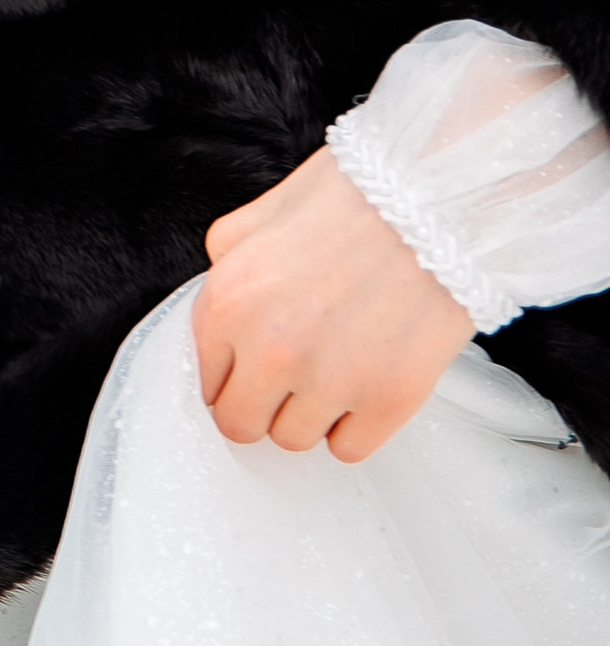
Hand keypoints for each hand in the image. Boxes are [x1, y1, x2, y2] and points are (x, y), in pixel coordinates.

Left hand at [194, 146, 473, 458]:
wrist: (439, 199)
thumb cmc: (359, 197)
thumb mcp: (265, 211)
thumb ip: (229, 258)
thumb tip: (221, 294)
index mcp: (227, 302)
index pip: (206, 382)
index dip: (233, 375)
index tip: (253, 370)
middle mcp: (268, 350)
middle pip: (241, 425)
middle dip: (261, 405)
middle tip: (290, 380)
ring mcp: (328, 381)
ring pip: (293, 440)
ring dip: (309, 413)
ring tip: (336, 368)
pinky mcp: (387, 402)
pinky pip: (349, 448)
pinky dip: (356, 426)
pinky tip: (366, 385)